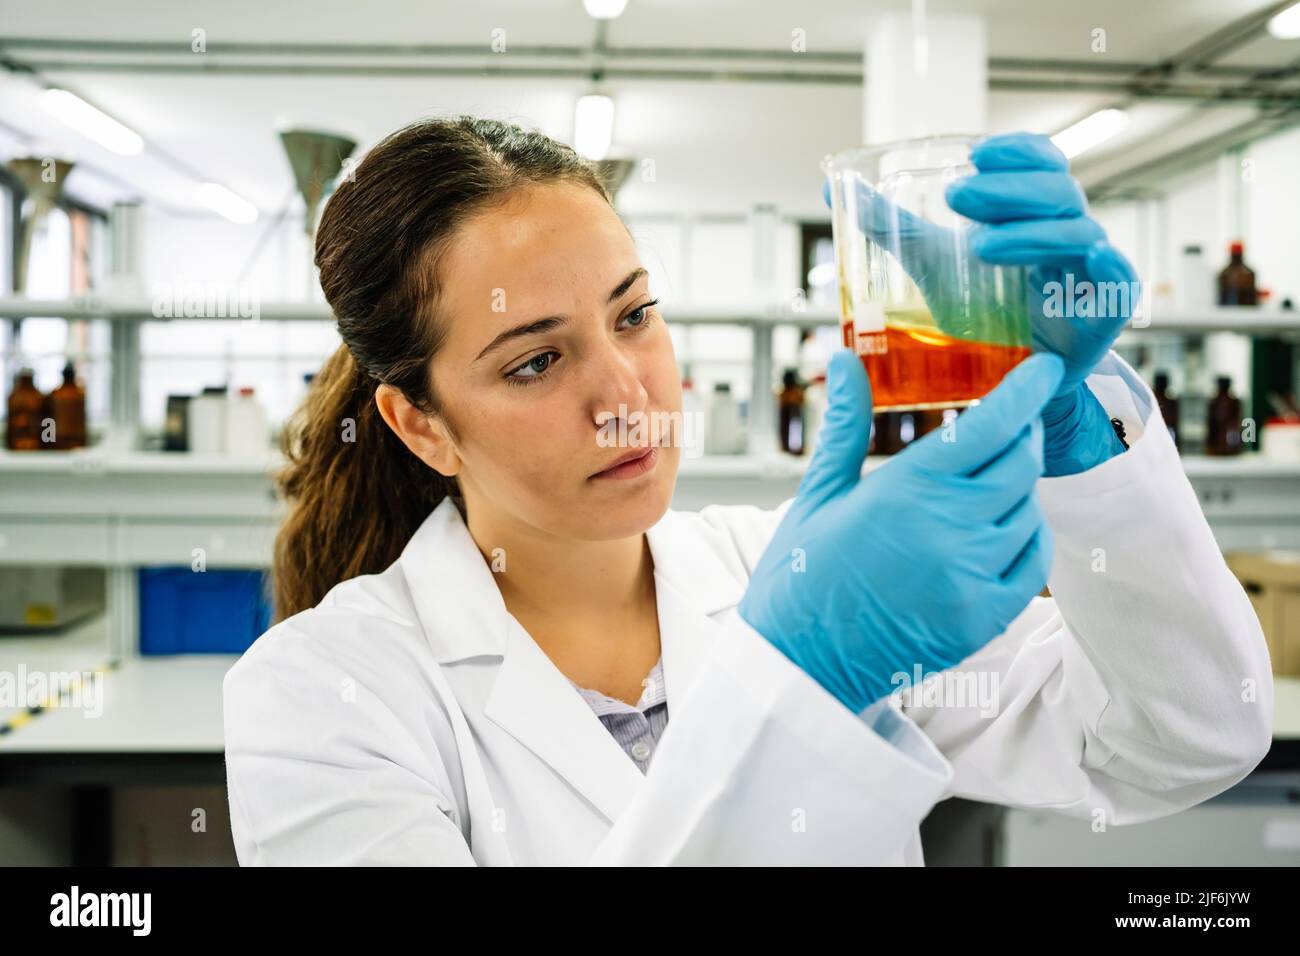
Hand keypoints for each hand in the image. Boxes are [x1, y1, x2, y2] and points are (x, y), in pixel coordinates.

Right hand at [738, 348, 1064, 713]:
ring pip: (1029, 509)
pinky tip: (999, 529)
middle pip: (1020, 463)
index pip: (990, 425)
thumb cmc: (799, 576)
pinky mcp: (985, 617)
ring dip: (1017, 488)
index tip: (1044, 368)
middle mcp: (948, 529)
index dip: (1025, 391)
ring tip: (982, 486)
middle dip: (1021, 435)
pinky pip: (1034, 561)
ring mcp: (972, 576)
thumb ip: (845, 424)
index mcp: (904, 490)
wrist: (798, 665)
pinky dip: (1027, 536)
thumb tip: (845, 360)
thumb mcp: (818, 494)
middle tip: (1008, 424)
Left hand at [821, 131, 1139, 398]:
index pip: (1042, 163)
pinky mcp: (1107, 309)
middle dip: (1007, 191)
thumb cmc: (984, 312)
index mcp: (1037, 212)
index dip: (1017, 152)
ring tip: (978, 245)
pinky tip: (1090, 256)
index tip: (976, 154)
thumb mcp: (933, 264)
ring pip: (1076, 232)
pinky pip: (1119, 280)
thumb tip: (836, 191)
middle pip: (1057, 192)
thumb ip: (892, 228)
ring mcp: (1091, 269)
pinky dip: (1108, 264)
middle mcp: (1069, 232)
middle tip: (955, 198)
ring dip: (1029, 233)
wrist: (1013, 380)